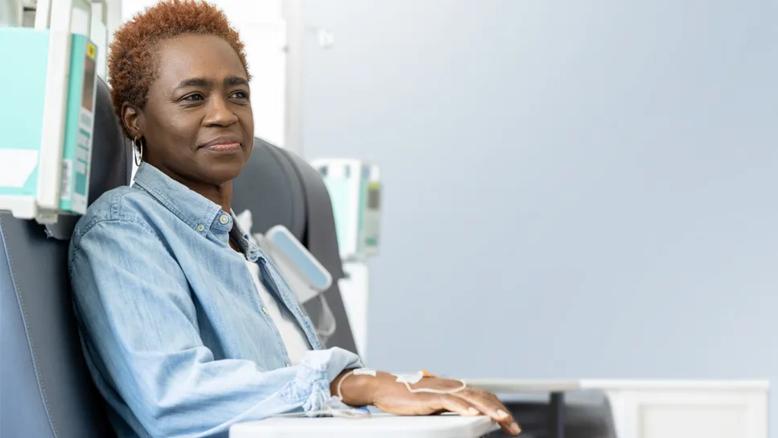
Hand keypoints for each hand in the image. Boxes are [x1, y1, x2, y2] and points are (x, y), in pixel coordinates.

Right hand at [332, 371, 520, 435]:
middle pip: (482, 397)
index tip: (510, 424)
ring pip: (471, 399)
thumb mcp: (435, 403)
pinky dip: (463, 408)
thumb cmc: (408, 397)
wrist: (385, 387)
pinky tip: (473, 414)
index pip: (483, 397)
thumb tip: (469, 415)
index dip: (499, 409)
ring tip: (501, 420)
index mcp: (455, 388)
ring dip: (488, 410)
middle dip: (500, 412)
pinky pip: (450, 401)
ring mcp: (441, 390)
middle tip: (514, 427)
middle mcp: (452, 386)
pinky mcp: (429, 397)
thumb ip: (451, 407)